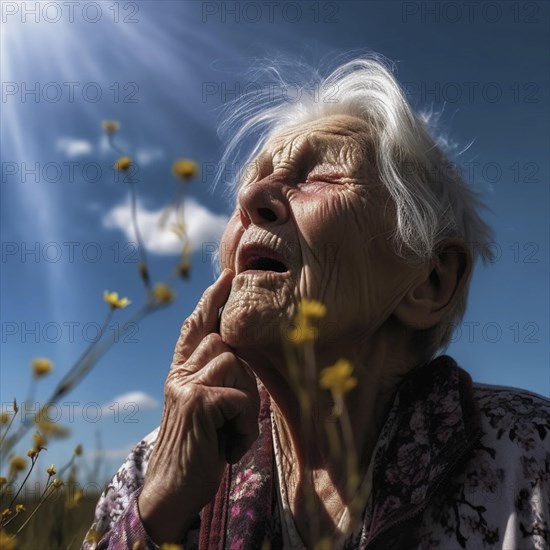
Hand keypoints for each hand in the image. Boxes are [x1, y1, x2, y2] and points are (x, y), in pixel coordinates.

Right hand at [138, 269, 259, 542]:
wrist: (174, 489)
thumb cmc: (199, 448)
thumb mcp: (206, 408)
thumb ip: (215, 377)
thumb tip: (239, 351)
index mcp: (181, 372)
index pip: (196, 326)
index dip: (211, 300)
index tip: (227, 275)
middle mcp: (178, 372)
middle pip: (225, 341)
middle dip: (244, 374)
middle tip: (236, 413)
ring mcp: (184, 384)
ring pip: (235, 363)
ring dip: (246, 403)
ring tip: (232, 433)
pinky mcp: (196, 401)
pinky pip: (239, 395)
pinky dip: (244, 423)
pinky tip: (230, 445)